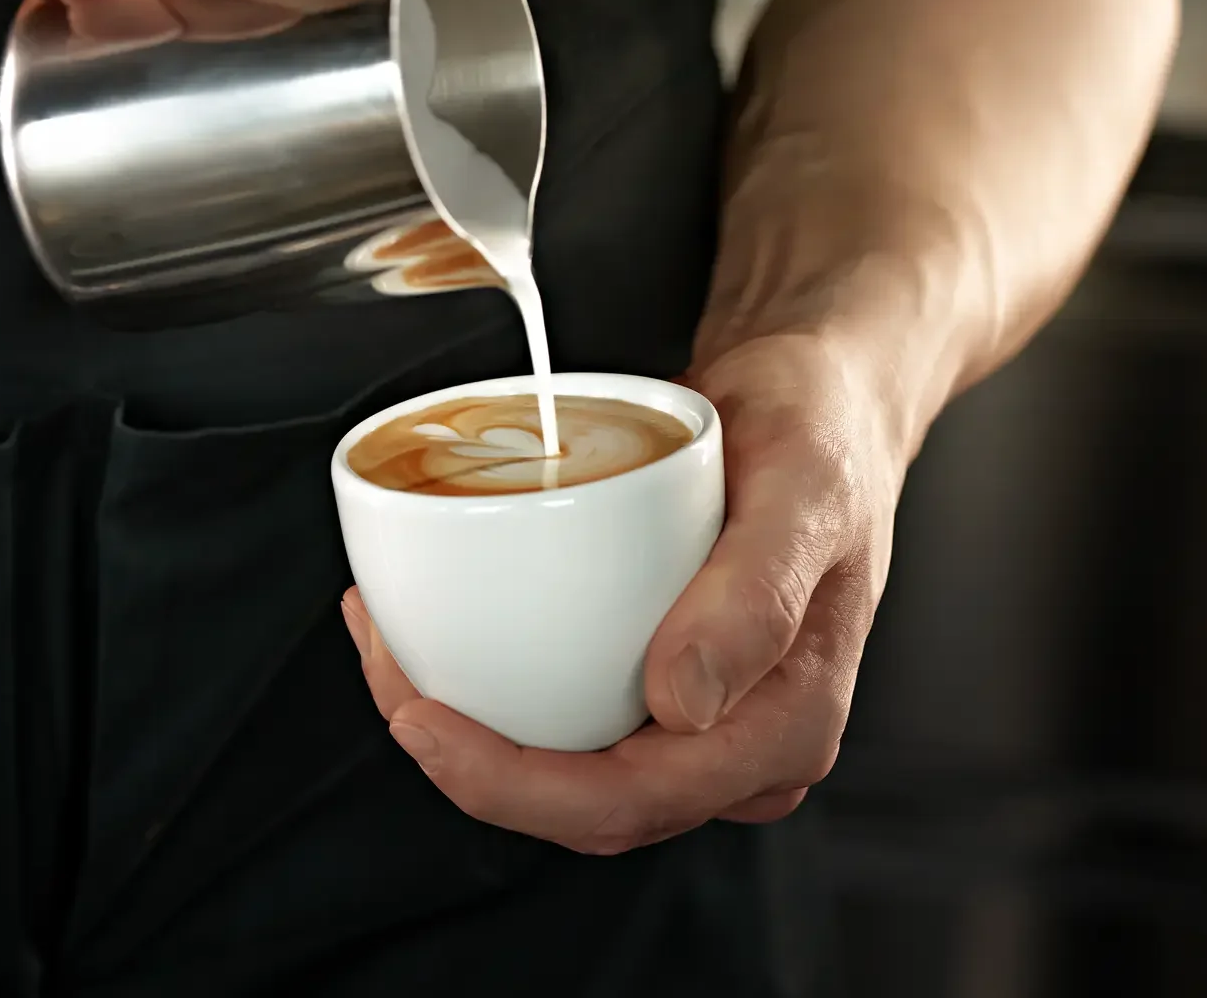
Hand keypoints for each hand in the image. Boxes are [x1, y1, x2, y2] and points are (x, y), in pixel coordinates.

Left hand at [342, 332, 901, 853]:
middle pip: (583, 805)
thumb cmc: (822, 437)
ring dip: (469, 729)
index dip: (510, 784)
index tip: (423, 717)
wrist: (820, 400)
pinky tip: (434, 628)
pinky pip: (571, 719)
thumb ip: (758, 596)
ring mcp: (704, 723)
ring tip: (388, 639)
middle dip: (465, 761)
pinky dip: (495, 690)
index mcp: (789, 725)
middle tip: (383, 662)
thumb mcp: (805, 492)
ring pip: (567, 771)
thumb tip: (685, 702)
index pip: (632, 799)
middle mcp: (744, 744)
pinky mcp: (664, 686)